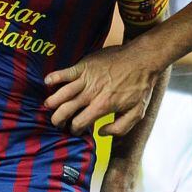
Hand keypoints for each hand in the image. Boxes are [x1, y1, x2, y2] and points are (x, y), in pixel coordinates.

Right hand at [44, 43, 160, 136]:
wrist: (143, 59)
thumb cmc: (140, 86)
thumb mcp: (137, 112)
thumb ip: (120, 128)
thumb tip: (100, 132)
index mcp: (103, 106)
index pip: (79, 123)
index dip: (74, 129)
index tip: (75, 130)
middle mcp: (92, 93)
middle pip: (66, 110)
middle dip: (58, 119)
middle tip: (57, 122)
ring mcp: (87, 78)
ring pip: (62, 93)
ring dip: (52, 101)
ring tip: (49, 106)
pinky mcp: (85, 65)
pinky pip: (66, 71)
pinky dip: (55, 77)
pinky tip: (47, 82)